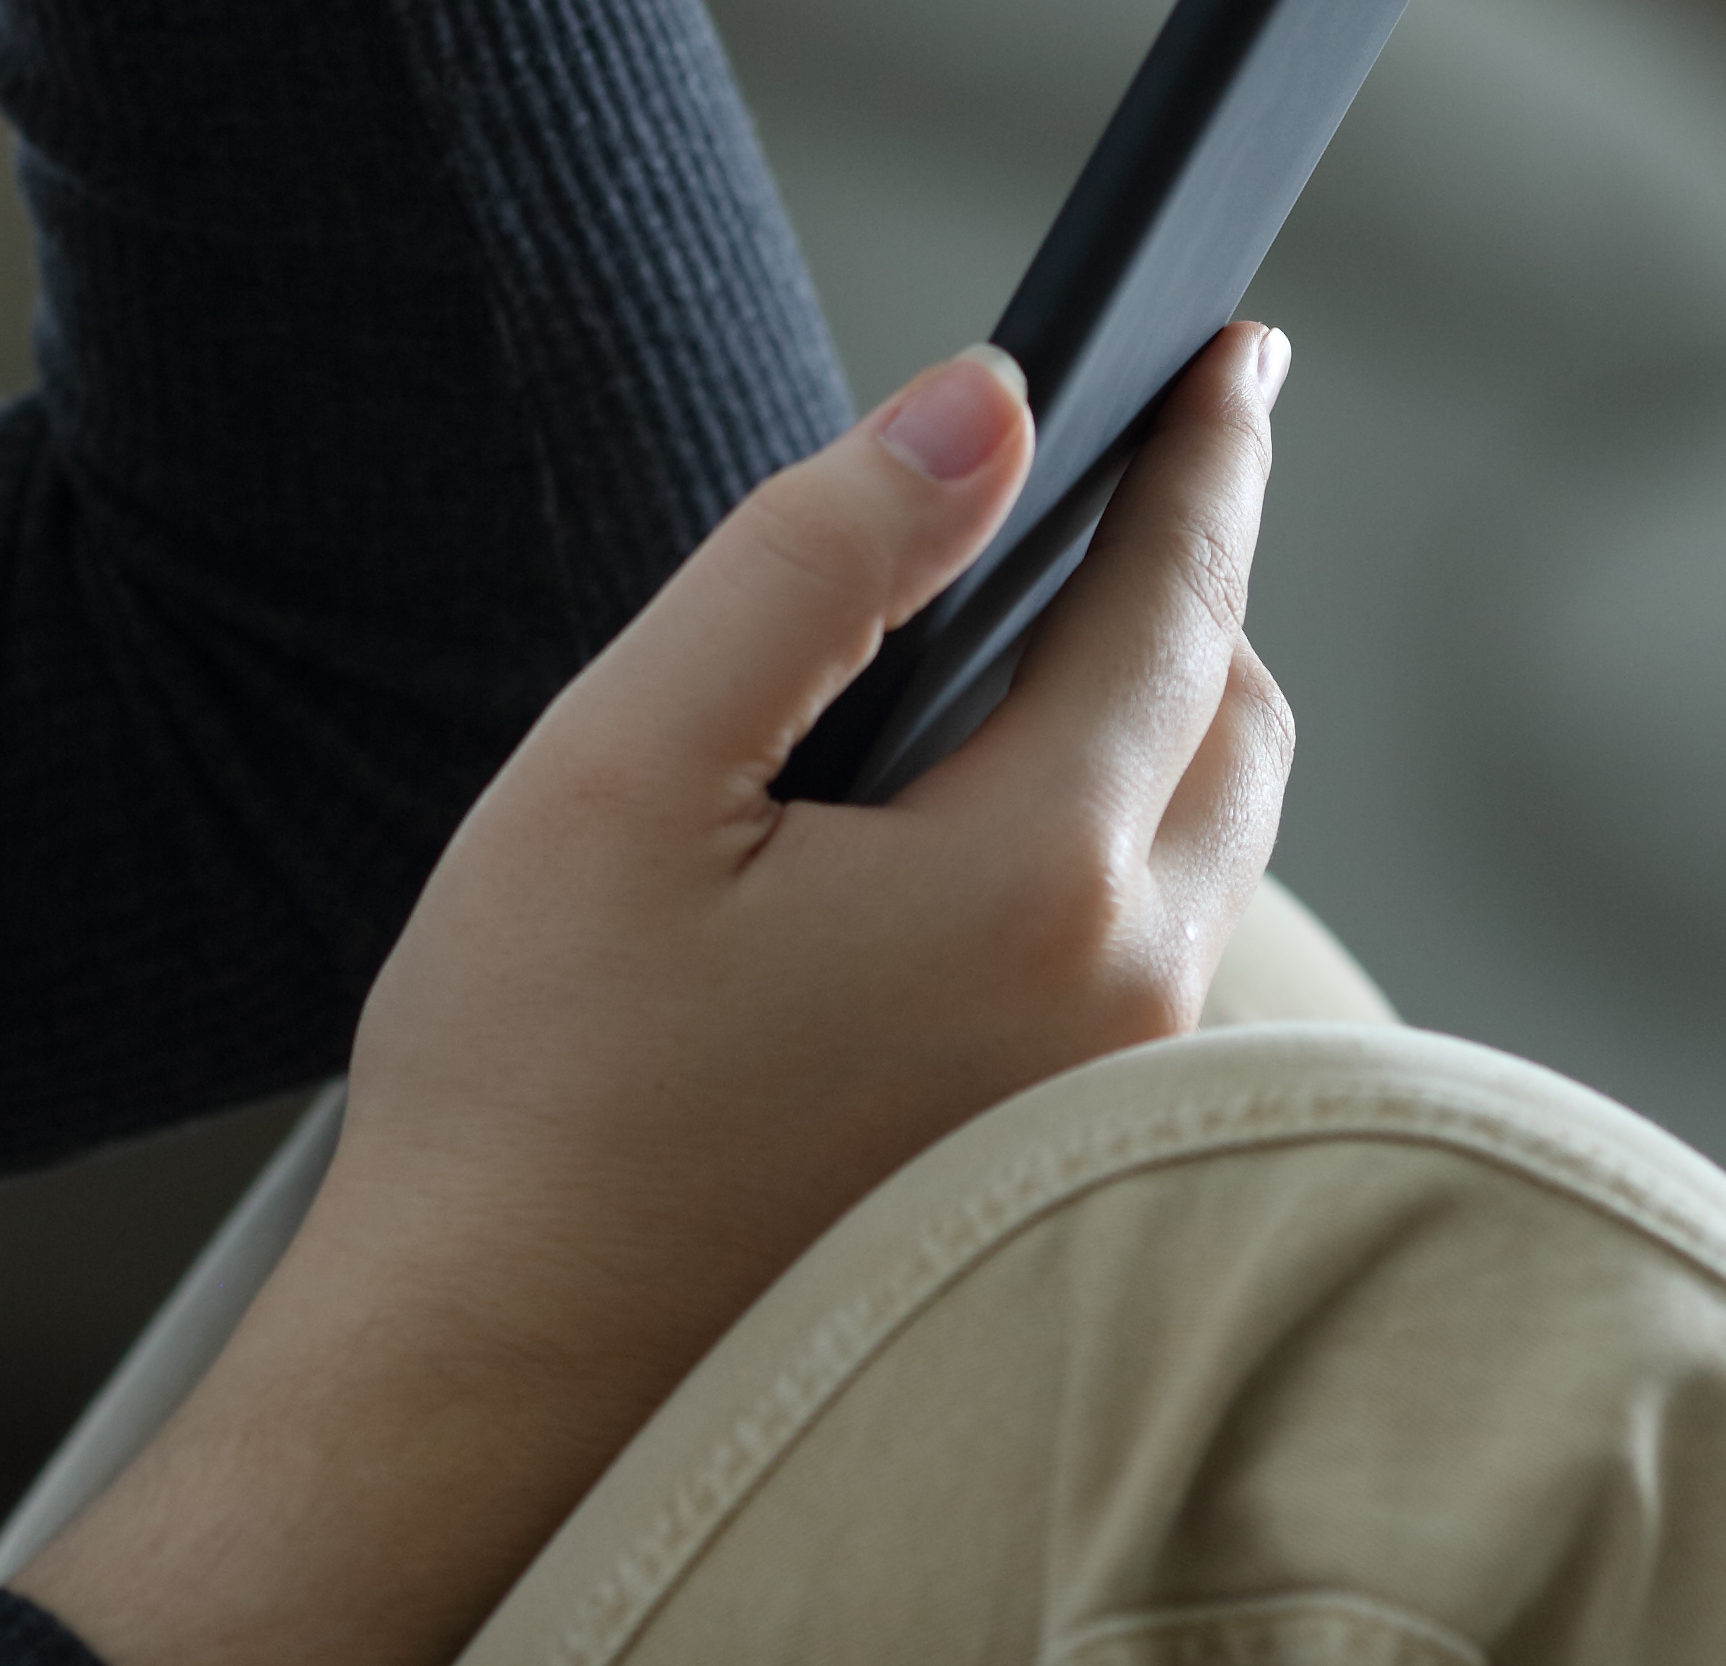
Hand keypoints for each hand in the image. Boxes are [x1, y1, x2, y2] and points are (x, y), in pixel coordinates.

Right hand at [21, 328, 1302, 1665]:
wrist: (492, 1378)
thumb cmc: (531, 1085)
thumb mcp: (627, 766)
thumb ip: (815, 556)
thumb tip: (981, 402)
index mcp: (1032, 884)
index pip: (1180, 603)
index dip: (1205, 451)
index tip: (1228, 348)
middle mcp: (1121, 1002)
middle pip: (1232, 722)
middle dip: (1186, 579)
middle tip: (1116, 472)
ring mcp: (1105, 1104)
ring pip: (1204, 844)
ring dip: (1150, 718)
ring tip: (1024, 637)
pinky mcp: (1062, 1170)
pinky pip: (1155, 953)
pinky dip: (1112, 843)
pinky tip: (976, 824)